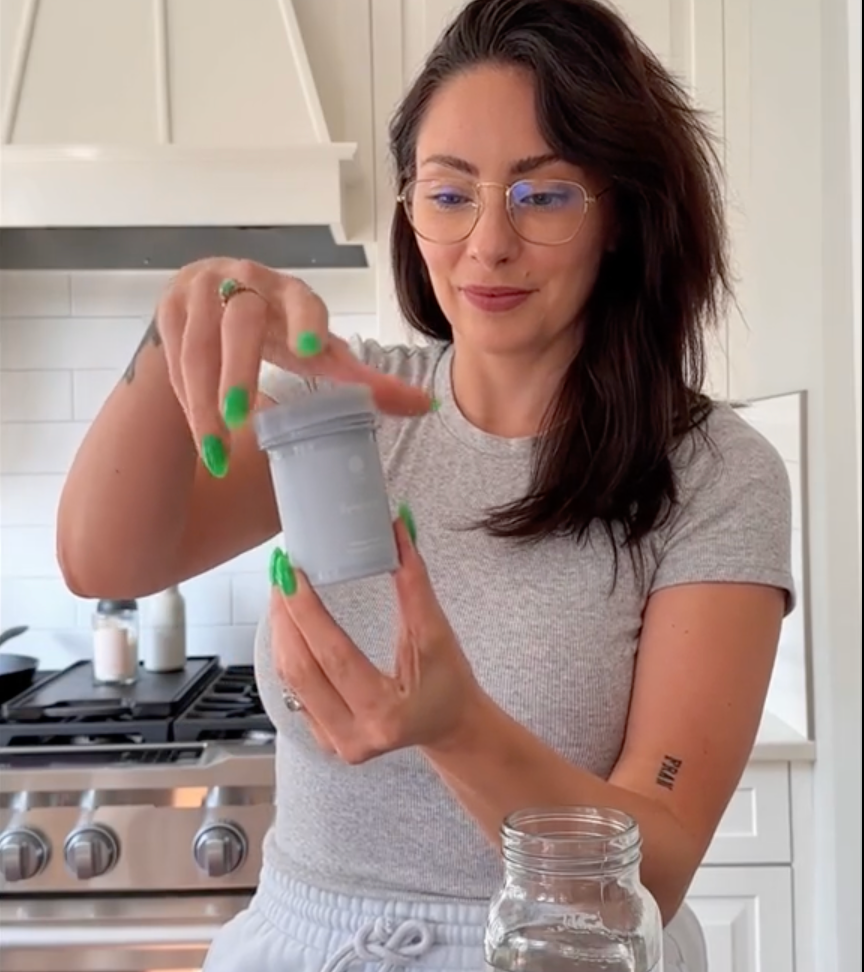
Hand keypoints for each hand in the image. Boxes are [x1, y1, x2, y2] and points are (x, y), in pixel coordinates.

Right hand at [156, 258, 432, 475]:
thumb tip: (425, 405)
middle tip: (243, 418)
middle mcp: (244, 282)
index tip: (314, 351)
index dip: (308, 323)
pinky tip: (201, 438)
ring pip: (198, 347)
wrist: (209, 311)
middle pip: (240, 324)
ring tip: (217, 452)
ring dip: (204, 402)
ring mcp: (200, 292)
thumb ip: (363, 382)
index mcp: (291, 292)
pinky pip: (173, 359)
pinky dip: (186, 401)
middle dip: (240, 373)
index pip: (302, 301)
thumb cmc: (275, 335)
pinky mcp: (169, 310)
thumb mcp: (317, 356)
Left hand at [269, 512, 482, 761]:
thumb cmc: (449, 682)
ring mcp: (335, 743)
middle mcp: (354, 736)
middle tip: (281, 574)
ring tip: (282, 592)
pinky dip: (289, 653)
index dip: (307, 611)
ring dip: (283, 632)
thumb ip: (413, 583)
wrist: (450, 725)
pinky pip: (294, 691)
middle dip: (286, 616)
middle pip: (301, 668)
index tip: (292, 573)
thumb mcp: (436, 634)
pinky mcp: (324, 739)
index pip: (333, 655)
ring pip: (290, 680)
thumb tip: (397, 530)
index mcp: (385, 713)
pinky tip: (290, 624)